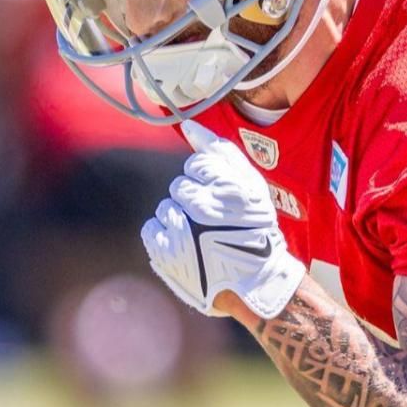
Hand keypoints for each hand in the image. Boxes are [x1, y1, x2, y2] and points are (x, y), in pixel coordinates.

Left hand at [141, 121, 305, 318]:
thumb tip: (189, 125)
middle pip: (179, 187)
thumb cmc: (255, 229)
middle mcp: (205, 209)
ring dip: (179, 220)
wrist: (255, 281)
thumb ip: (220, 152)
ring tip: (201, 238)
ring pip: (165, 208)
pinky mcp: (167, 254)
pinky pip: (152, 230)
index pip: (196, 167)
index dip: (207, 184)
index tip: (221, 202)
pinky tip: (185, 248)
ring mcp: (183, 233)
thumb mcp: (249, 185)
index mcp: (228, 189)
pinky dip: (164, 238)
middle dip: (192, 202)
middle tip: (212, 224)